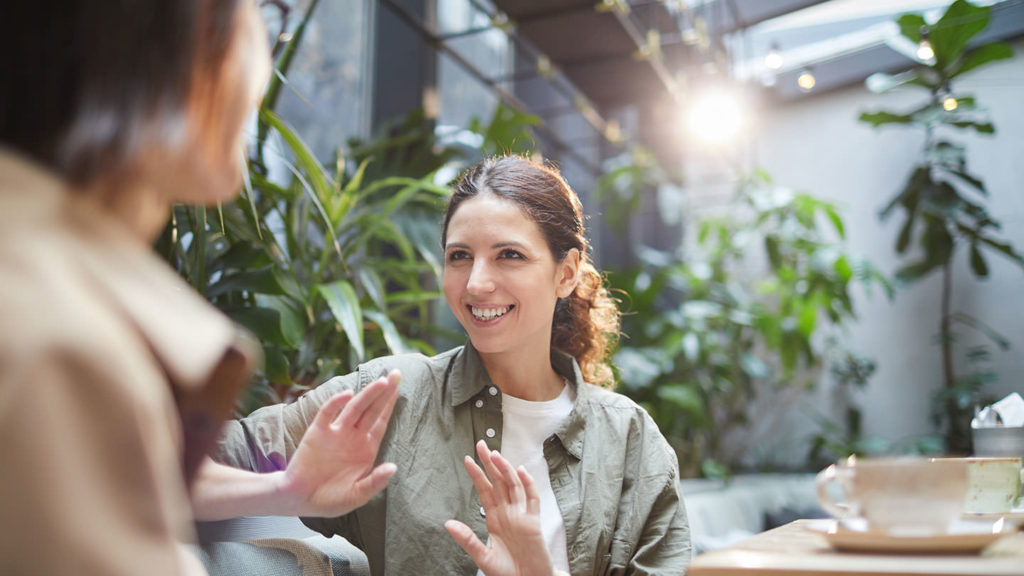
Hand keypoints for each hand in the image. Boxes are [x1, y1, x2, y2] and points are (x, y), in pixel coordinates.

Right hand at [279, 370, 399, 516]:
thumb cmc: (329, 499)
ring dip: (368, 394)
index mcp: (365, 448)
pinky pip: (328, 413)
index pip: (381, 421)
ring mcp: (335, 433)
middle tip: (396, 373)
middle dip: (385, 392)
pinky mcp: (317, 432)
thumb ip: (374, 482)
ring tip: (381, 381)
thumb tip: (393, 468)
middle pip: (372, 409)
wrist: (299, 500)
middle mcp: (353, 436)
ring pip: (354, 408)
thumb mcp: (357, 496)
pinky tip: (347, 394)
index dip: (391, 405)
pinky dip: (336, 402)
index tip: (400, 387)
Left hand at [445, 440, 555, 575]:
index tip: (467, 459)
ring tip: (496, 455)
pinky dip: (528, 484)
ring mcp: (522, 515)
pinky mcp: (534, 522)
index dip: (477, 474)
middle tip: (481, 445)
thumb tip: (448, 523)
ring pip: (514, 485)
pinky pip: (532, 499)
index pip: (485, 490)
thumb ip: (467, 539)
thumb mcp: (482, 556)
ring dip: (505, 469)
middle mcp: (508, 512)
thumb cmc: (508, 572)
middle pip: (499, 481)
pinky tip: (521, 472)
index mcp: (495, 518)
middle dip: (490, 463)